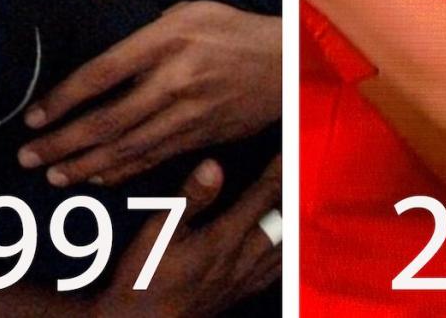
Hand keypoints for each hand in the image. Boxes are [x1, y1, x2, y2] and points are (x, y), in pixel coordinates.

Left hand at [19, 2, 280, 185]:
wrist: (286, 63)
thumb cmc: (233, 29)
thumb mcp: (190, 12)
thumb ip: (148, 34)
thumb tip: (110, 59)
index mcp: (167, 41)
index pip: (102, 73)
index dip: (63, 98)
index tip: (33, 117)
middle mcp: (175, 80)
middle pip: (107, 120)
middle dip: (62, 142)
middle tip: (27, 158)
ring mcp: (189, 114)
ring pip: (127, 148)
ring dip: (84, 166)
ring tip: (52, 176)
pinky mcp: (201, 136)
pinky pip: (153, 159)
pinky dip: (121, 173)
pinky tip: (96, 180)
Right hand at [91, 157, 281, 317]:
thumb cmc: (143, 279)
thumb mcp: (158, 232)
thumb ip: (189, 199)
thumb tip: (214, 166)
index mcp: (223, 239)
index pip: (261, 198)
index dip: (279, 171)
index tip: (291, 149)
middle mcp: (240, 261)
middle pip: (283, 223)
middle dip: (294, 197)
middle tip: (302, 174)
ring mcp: (242, 282)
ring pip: (283, 251)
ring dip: (294, 226)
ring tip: (300, 206)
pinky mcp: (237, 297)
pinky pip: (273, 273)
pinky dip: (285, 255)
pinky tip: (284, 251)